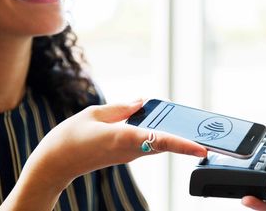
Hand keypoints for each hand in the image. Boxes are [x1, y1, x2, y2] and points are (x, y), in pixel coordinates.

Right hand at [0, 100, 206, 210]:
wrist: (56, 163)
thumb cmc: (69, 138)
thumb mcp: (94, 113)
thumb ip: (121, 108)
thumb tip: (141, 102)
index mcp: (123, 138)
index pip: (160, 141)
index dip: (184, 145)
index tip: (202, 149)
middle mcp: (130, 149)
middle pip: (165, 144)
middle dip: (187, 141)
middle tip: (210, 137)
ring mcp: (128, 154)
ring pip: (159, 145)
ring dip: (177, 139)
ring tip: (194, 129)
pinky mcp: (125, 154)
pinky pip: (149, 145)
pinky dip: (161, 136)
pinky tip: (166, 125)